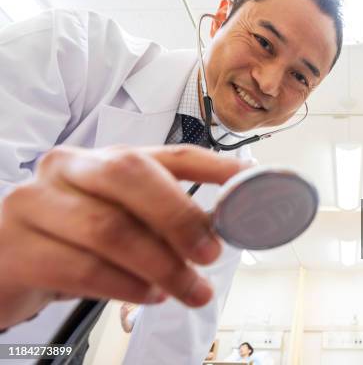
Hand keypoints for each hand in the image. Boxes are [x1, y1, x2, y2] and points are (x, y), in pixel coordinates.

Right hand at [0, 145, 246, 327]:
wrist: (7, 265)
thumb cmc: (75, 241)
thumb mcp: (122, 223)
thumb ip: (162, 222)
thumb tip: (220, 233)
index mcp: (105, 159)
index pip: (169, 155)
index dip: (214, 166)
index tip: (249, 181)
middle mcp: (69, 167)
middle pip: (131, 175)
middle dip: (180, 217)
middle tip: (211, 255)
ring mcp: (36, 202)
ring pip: (109, 227)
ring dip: (160, 266)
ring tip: (187, 290)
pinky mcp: (16, 246)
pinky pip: (82, 268)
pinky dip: (124, 286)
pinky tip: (146, 296)